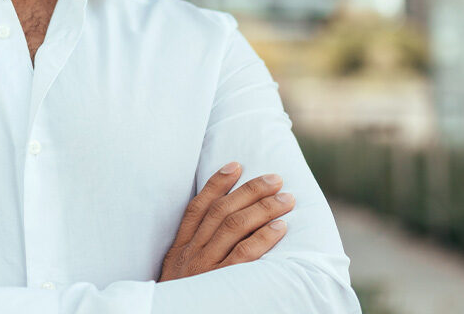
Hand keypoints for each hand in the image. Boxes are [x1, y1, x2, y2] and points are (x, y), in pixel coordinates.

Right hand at [159, 162, 294, 280]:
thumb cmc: (179, 302)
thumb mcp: (177, 276)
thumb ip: (193, 252)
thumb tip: (224, 228)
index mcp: (178, 250)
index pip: (196, 208)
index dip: (216, 183)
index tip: (235, 164)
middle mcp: (190, 255)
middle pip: (221, 211)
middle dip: (250, 190)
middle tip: (276, 179)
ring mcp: (204, 269)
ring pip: (235, 227)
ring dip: (263, 208)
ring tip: (286, 199)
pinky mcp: (220, 285)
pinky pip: (244, 256)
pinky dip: (263, 238)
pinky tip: (280, 227)